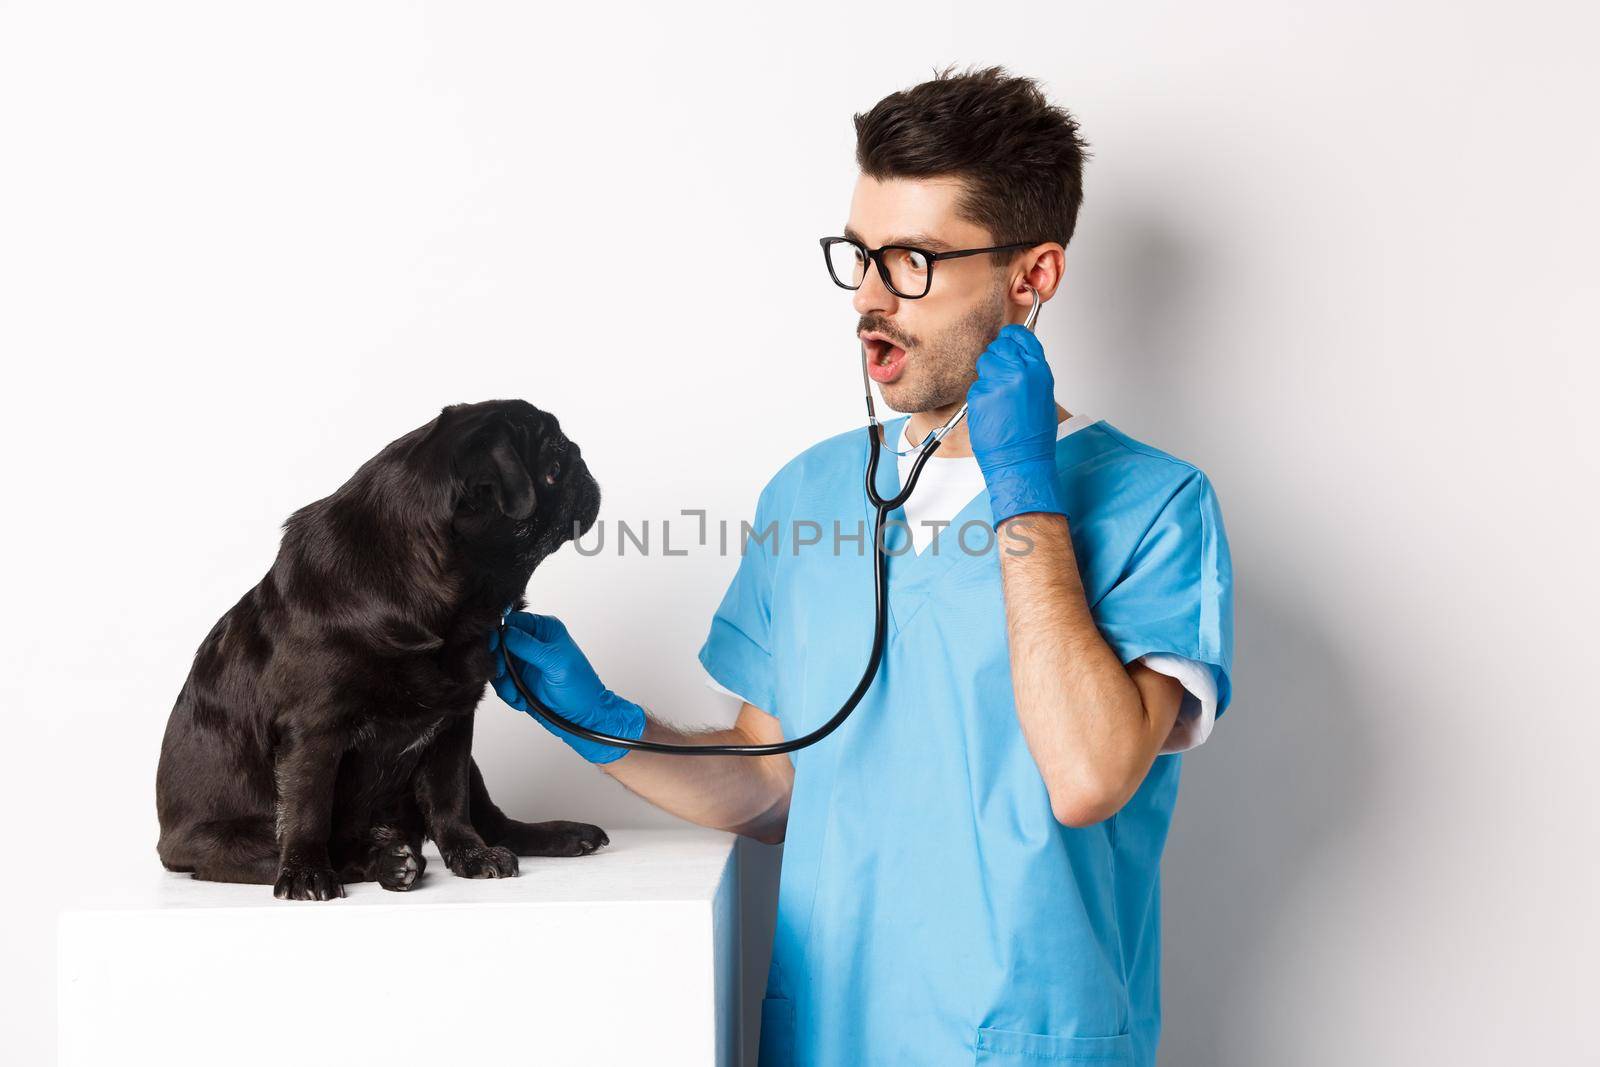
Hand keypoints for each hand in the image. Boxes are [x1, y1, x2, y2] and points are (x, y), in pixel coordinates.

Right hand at [488, 612, 645, 764]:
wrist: (583, 717)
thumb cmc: (580, 687)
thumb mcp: (555, 663)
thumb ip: (528, 646)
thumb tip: (504, 631)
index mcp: (545, 629)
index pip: (513, 620)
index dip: (498, 632)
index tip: (493, 647)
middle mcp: (532, 642)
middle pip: (499, 642)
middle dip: (499, 661)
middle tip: (504, 675)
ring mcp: (524, 661)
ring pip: (497, 664)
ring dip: (503, 682)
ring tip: (516, 695)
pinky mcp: (519, 679)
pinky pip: (501, 682)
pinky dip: (507, 693)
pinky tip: (520, 701)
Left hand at [965, 323, 1067, 524]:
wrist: (1022, 460)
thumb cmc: (1033, 435)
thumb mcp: (1042, 395)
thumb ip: (1030, 372)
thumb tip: (1017, 358)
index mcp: (1039, 371)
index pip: (1022, 337)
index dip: (1011, 336)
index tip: (1006, 338)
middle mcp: (1020, 373)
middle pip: (999, 346)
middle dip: (996, 358)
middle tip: (1000, 379)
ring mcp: (999, 383)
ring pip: (984, 363)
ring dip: (987, 378)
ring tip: (997, 401)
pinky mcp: (981, 395)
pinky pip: (976, 386)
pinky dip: (979, 398)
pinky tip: (990, 413)